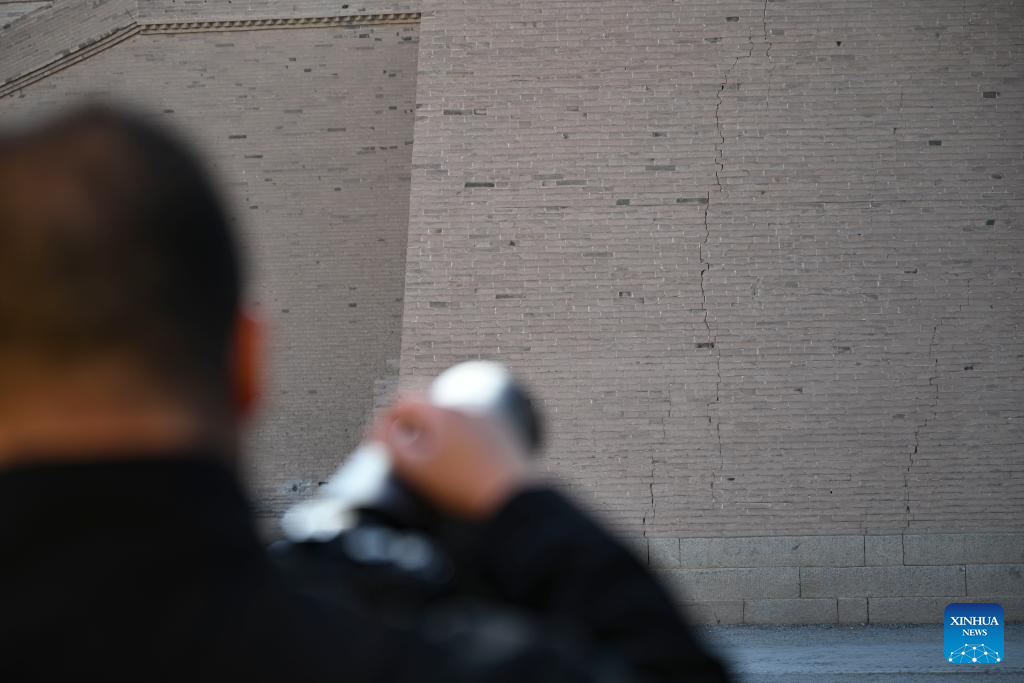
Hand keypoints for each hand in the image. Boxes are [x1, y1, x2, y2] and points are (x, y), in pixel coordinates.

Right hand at [372, 398, 529, 518]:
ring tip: (430, 457)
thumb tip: (376, 427)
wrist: (513, 500)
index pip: (403, 399)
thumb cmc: (462, 488)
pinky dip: (460, 435)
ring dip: (437, 428)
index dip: (387, 417)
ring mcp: (488, 418)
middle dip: (412, 422)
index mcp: (441, 411)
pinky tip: (457, 455)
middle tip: (403, 448)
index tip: (382, 438)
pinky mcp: (505, 433)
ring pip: (453, 415)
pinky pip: (474, 425)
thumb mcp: (415, 469)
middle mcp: (466, 407)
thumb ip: (389, 445)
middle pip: (430, 405)